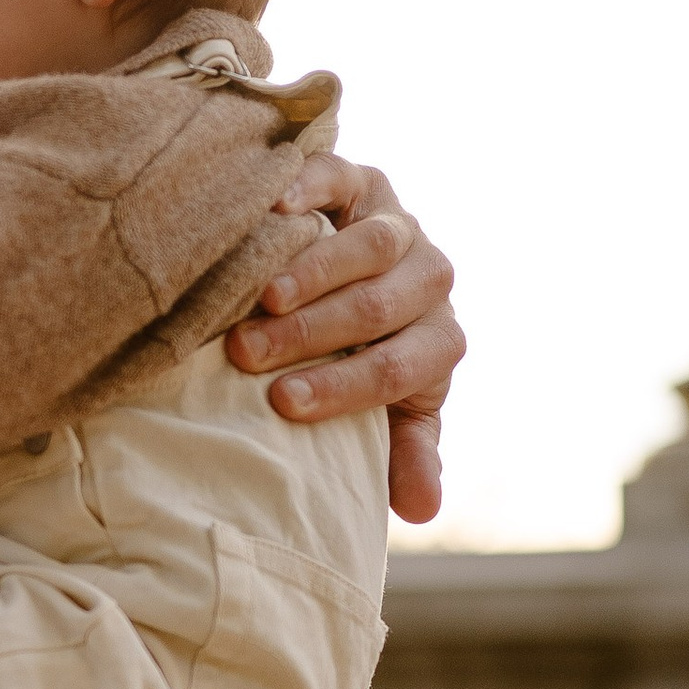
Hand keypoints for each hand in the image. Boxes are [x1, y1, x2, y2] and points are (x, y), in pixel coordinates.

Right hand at [226, 153, 464, 521]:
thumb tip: (420, 510)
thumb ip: (400, 453)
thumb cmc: (356, 361)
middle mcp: (430, 279)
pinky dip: (312, 189)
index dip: (342, 387)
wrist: (355, 278)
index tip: (282, 405)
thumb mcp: (384, 412)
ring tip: (262, 298)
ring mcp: (400, 224)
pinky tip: (273, 209)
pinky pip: (345, 178)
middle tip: (248, 354)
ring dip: (314, 272)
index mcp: (439, 341)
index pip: (399, 368)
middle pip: (379, 305)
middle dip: (312, 334)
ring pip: (372, 244)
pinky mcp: (364, 181)